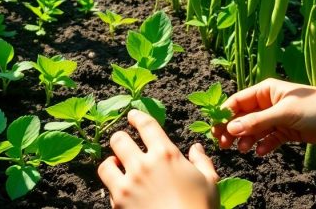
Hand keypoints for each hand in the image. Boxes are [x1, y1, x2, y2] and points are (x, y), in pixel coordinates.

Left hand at [98, 109, 219, 208]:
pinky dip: (112, 186)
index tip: (132, 115)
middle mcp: (143, 165)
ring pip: (106, 163)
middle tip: (122, 142)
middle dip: (120, 139)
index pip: (146, 125)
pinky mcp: (118, 202)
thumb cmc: (200, 208)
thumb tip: (196, 147)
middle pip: (119, 139)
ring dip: (111, 163)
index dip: (137, 116)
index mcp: (165, 154)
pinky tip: (121, 189)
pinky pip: (107, 188)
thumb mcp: (209, 182)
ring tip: (116, 165)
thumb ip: (201, 161)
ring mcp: (128, 184)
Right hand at [213, 79, 315, 155]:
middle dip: (232, 129)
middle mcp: (268, 103)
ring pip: (254, 129)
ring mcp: (278, 118)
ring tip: (243, 150)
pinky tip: (262, 153)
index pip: (237, 101)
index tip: (214, 129)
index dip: (224, 114)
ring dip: (247, 139)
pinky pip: (269, 139)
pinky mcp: (288, 131)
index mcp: (266, 91)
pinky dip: (264, 145)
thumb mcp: (285, 114)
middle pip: (243, 117)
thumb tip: (231, 128)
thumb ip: (257, 122)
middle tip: (224, 145)